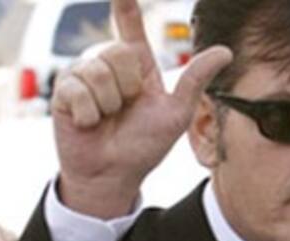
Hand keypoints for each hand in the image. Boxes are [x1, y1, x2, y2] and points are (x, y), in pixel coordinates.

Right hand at [51, 0, 232, 218]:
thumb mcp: (176, 113)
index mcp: (138, 68)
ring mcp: (85, 78)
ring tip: (106, 119)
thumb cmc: (144, 147)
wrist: (113, 174)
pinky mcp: (64, 93)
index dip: (126, 6)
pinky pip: (77, 90)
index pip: (131, 28)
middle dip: (127, 87)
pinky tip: (89, 124)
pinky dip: (89, 113)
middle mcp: (110, 68)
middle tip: (125, 110)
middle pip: (117, 51)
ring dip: (108, 104)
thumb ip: (195, 80)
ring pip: (97, 71)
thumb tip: (225, 51)